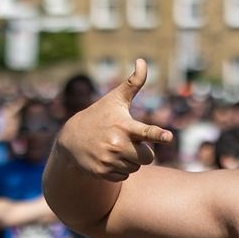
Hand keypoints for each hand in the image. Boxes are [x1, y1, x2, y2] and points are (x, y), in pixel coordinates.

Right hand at [56, 60, 175, 179]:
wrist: (70, 140)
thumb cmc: (99, 116)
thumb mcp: (114, 100)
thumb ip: (133, 82)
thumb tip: (142, 61)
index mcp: (124, 126)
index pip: (146, 132)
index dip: (158, 134)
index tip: (168, 137)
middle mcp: (117, 144)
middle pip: (147, 157)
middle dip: (142, 152)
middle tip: (127, 142)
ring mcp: (109, 160)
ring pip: (136, 168)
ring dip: (130, 161)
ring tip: (115, 149)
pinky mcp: (103, 173)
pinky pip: (124, 176)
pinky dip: (120, 170)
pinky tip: (108, 159)